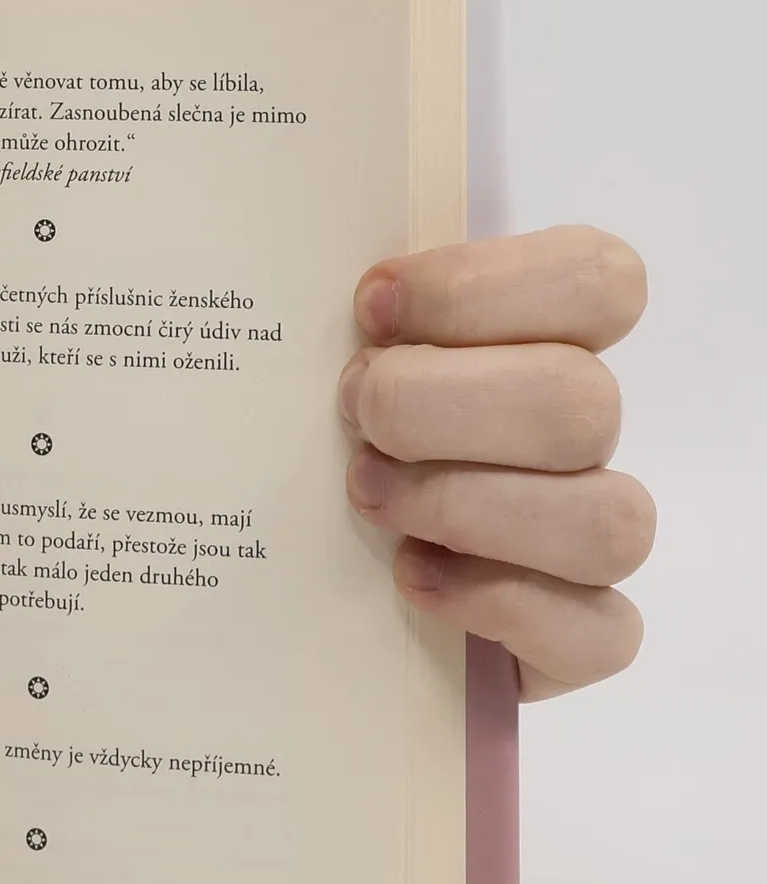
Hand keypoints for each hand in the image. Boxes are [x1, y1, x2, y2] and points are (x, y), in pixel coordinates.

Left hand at [340, 224, 651, 700]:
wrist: (302, 581)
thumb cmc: (320, 436)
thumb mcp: (316, 361)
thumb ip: (331, 315)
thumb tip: (277, 247)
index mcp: (543, 342)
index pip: (595, 282)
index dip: (483, 287)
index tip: (370, 307)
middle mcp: (580, 437)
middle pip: (584, 404)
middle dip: (444, 406)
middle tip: (351, 414)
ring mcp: (588, 538)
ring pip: (607, 522)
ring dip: (468, 507)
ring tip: (367, 498)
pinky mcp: (578, 635)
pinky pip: (597, 632)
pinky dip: (498, 605)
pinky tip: (410, 578)